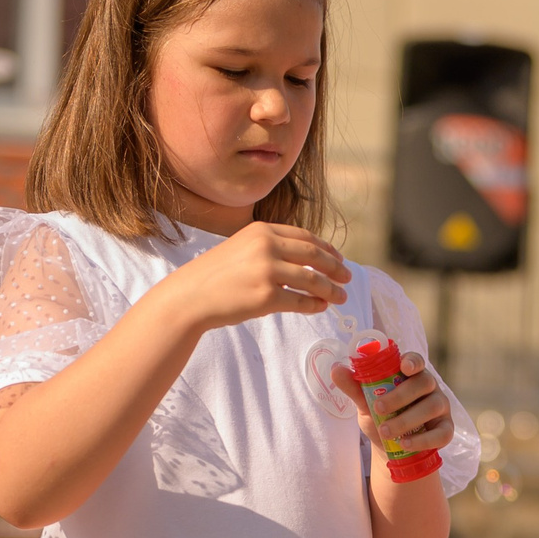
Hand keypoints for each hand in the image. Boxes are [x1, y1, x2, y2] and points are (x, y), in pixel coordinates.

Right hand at [171, 223, 348, 331]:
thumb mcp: (243, 247)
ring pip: (311, 279)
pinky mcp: (265, 297)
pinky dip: (314, 304)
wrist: (190, 295)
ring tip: (341, 296)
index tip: (338, 258)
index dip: (326, 248)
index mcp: (262, 230)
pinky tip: (321, 306)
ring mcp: (267, 271)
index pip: (304, 236)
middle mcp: (266, 246)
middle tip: (348, 277)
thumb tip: (308, 260)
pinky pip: (299, 301)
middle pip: (313, 255)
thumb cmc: (216, 274)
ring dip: (330, 289)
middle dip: (335, 267)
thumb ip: (271, 247)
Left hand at [333, 347, 454, 459]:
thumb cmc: (381, 416)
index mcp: (410, 374)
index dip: (413, 361)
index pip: (416, 360)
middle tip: (378, 408)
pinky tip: (405, 444)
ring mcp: (441, 408)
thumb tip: (336, 369)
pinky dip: (423, 439)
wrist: (390, 446)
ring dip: (407, 419)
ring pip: (432, 407)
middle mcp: (429, 387)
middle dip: (400, 395)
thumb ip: (354, 387)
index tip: (404, 366)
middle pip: (424, 383)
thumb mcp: (365, 402)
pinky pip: (441, 433)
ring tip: (385, 431)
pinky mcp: (446, 429)